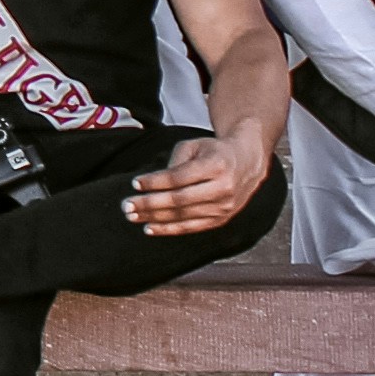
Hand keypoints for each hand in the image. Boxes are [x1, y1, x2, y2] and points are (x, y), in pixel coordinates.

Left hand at [127, 126, 269, 234]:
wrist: (247, 163)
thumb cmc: (215, 152)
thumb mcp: (195, 146)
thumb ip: (174, 162)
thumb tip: (153, 185)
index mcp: (217, 165)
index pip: (179, 177)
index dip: (155, 182)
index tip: (135, 183)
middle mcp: (223, 188)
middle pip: (179, 200)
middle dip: (149, 204)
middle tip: (127, 205)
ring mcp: (224, 207)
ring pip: (183, 216)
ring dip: (154, 218)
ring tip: (132, 216)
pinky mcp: (221, 220)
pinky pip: (191, 228)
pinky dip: (169, 229)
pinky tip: (150, 228)